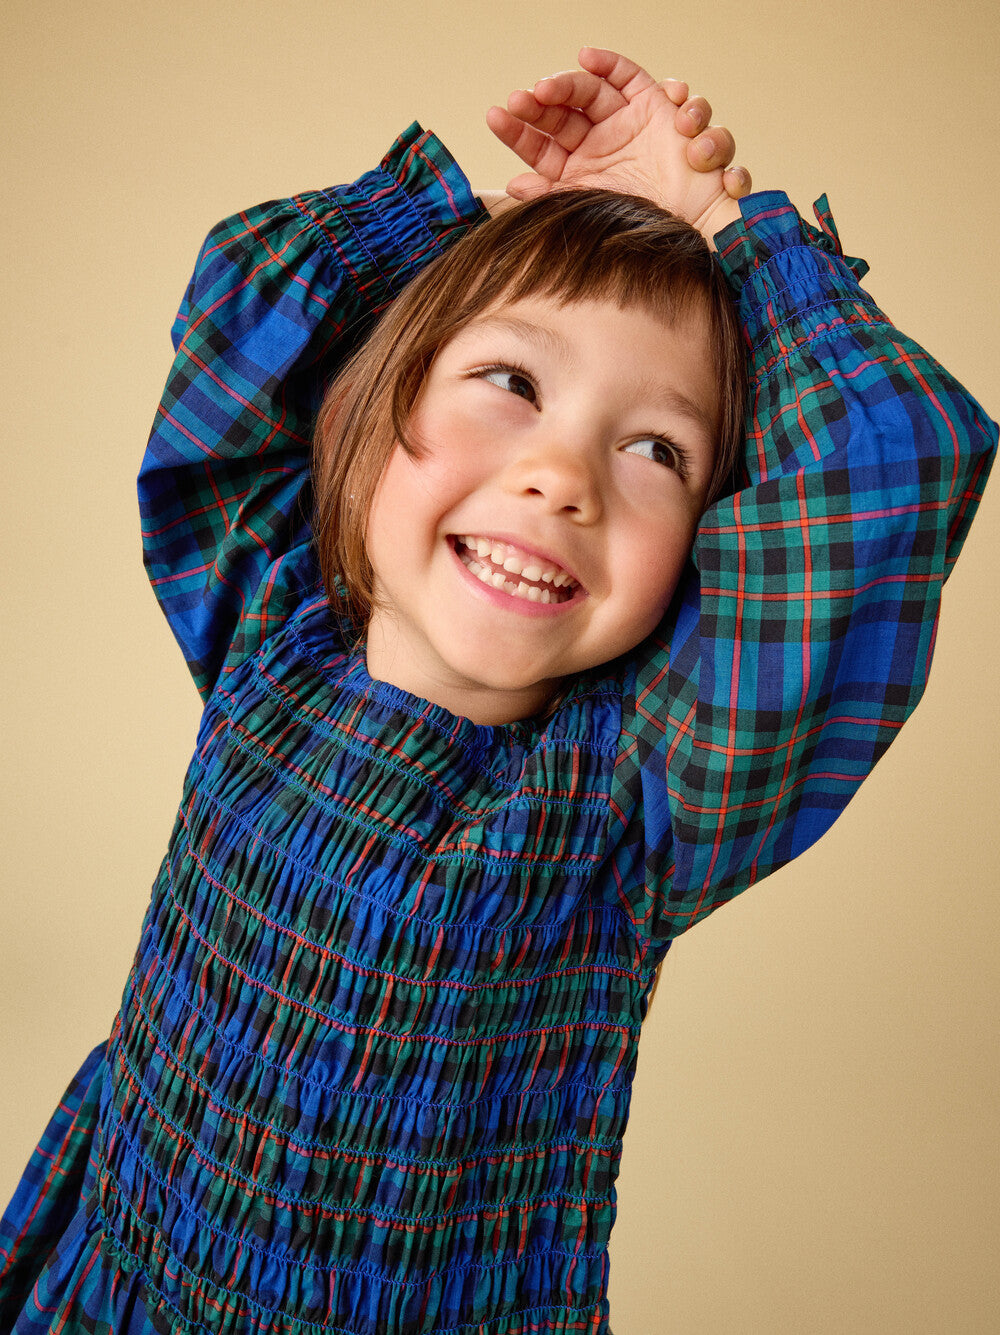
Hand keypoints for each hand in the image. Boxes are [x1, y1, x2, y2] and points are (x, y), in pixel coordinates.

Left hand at [486, 47, 750, 241]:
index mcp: (576, 171)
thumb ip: (551, 197)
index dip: (517, 131)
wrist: (694, 229)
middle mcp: (597, 145)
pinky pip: (627, 77)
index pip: (539, 145)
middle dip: (538, 104)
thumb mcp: (587, 211)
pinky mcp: (652, 108)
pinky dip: (607, 64)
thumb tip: (511, 186)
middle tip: (520, 100)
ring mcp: (623, 124)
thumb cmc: (642, 227)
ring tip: (544, 92)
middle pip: (560, 112)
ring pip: (588, 92)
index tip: (495, 116)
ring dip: (566, 85)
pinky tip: (585, 57)